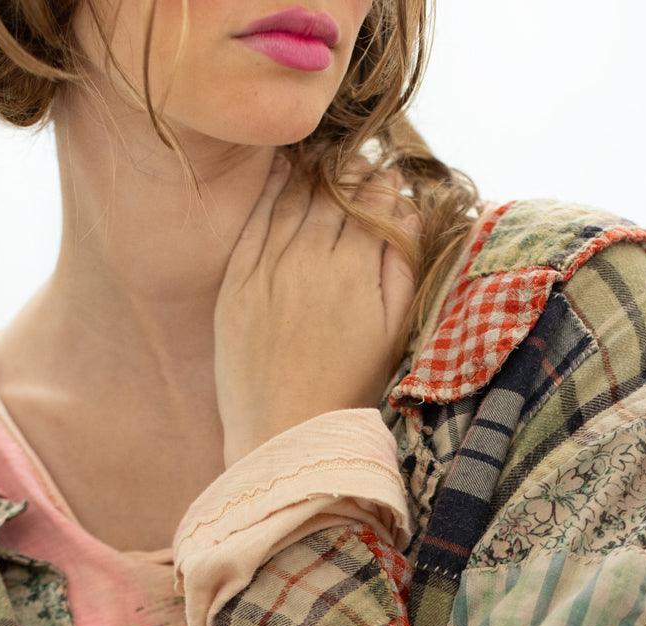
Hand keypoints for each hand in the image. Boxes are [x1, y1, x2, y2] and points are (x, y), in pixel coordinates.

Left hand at [215, 155, 419, 465]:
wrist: (283, 435)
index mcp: (357, 270)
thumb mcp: (394, 332)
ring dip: (311, 175)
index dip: (384, 183)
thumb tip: (407, 207)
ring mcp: (270, 268)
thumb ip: (404, 265)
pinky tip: (282, 180)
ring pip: (295, 195)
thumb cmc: (348, 390)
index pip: (376, 197)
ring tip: (322, 171)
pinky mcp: (237, 282)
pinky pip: (256, 219)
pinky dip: (272, 191)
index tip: (385, 183)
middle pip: (335, 190)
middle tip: (355, 171)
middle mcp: (311, 259)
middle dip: (351, 174)